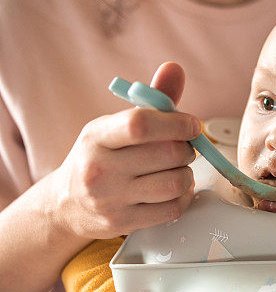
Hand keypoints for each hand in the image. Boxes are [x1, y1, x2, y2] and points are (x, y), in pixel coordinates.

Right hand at [53, 62, 199, 238]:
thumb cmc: (100, 158)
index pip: (140, 124)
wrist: (67, 203)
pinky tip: (174, 190)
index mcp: (97, 137)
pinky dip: (183, 197)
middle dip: (187, 149)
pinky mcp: (123, 223)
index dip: (176, 123)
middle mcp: (99, 169)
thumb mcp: (114, 126)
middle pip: (167, 154)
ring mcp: (110, 199)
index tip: (192, 125)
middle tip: (184, 148)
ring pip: (175, 183)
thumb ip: (151, 101)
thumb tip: (175, 68)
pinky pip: (173, 209)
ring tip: (178, 169)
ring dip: (187, 174)